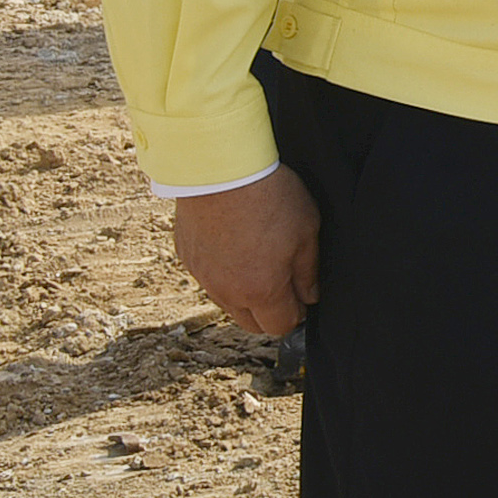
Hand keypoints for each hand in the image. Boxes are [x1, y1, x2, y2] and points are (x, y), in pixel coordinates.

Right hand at [177, 167, 320, 336]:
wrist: (221, 170)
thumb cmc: (269, 196)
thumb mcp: (307, 231)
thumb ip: (308, 271)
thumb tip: (310, 296)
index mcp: (261, 290)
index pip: (279, 326)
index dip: (296, 314)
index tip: (303, 298)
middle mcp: (227, 292)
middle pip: (251, 323)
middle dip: (270, 313)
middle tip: (284, 284)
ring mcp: (203, 276)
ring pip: (228, 303)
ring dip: (245, 295)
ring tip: (260, 262)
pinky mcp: (187, 258)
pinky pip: (208, 279)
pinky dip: (223, 273)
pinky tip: (235, 247)